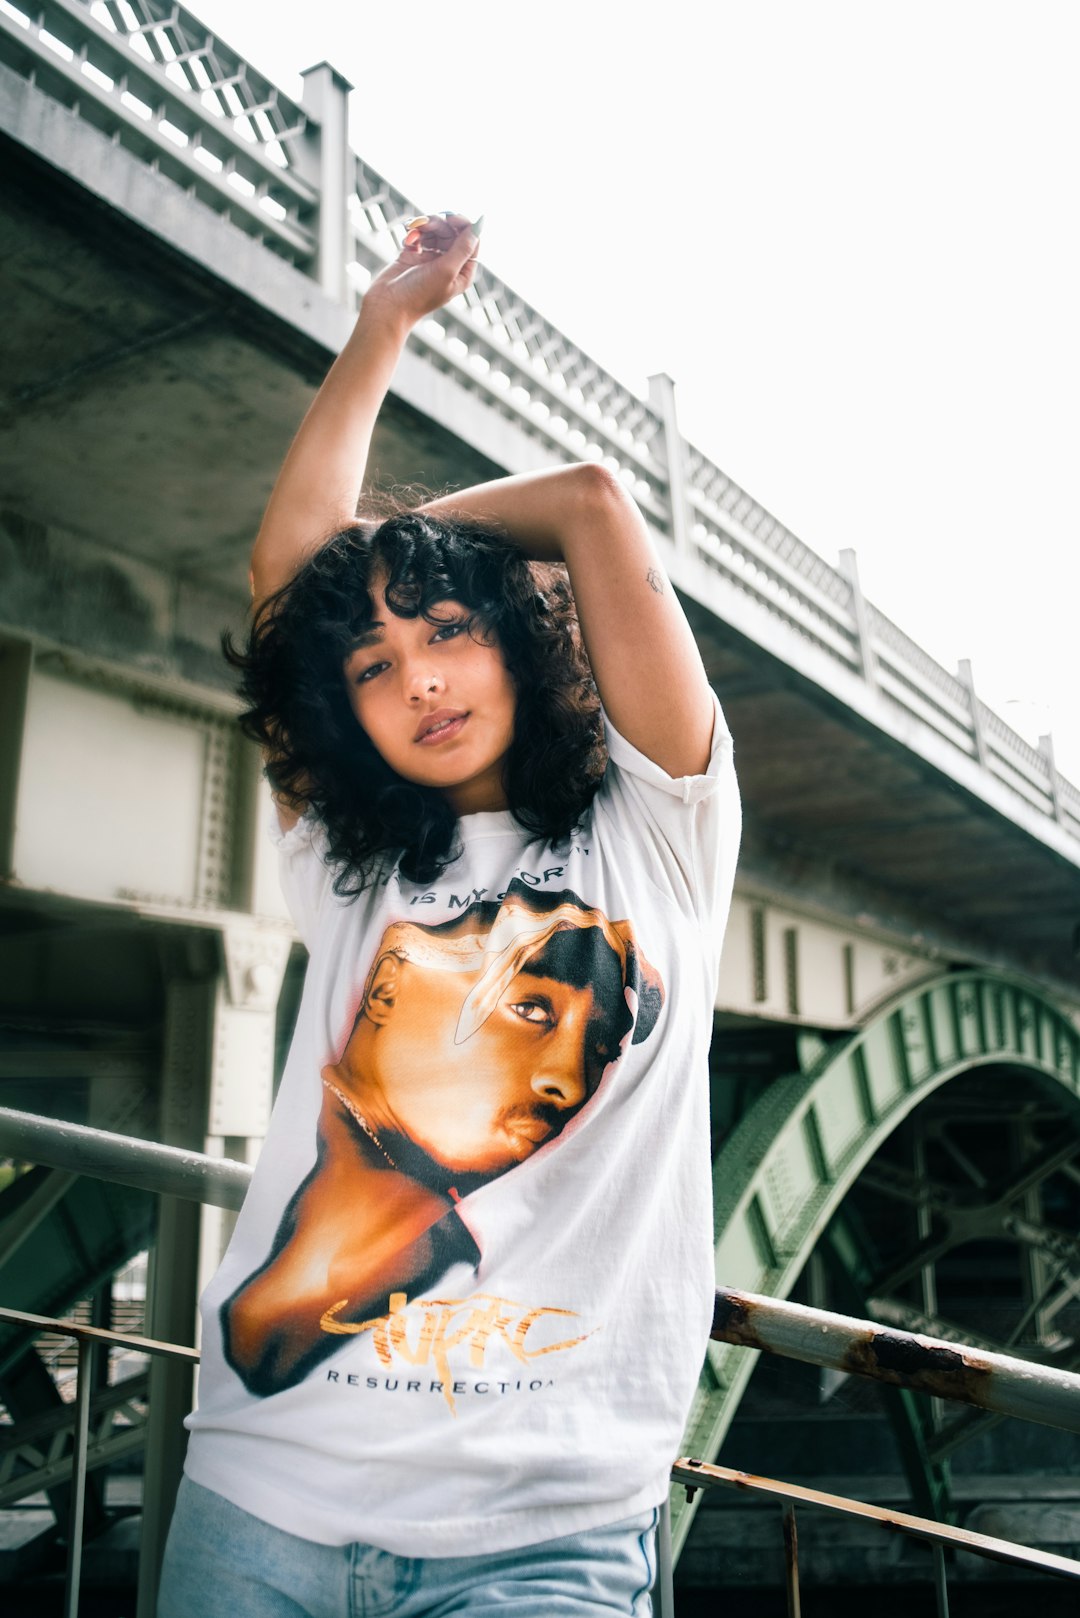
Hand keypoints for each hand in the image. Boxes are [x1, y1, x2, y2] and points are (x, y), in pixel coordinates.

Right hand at [363, 213, 478, 326]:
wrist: (388, 305)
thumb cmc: (419, 294)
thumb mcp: (447, 270)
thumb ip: (463, 247)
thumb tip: (480, 223)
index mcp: (462, 272)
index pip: (471, 240)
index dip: (462, 224)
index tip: (449, 218)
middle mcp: (448, 265)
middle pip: (451, 232)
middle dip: (438, 224)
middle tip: (424, 224)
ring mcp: (430, 260)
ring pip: (434, 230)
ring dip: (424, 226)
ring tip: (412, 230)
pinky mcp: (413, 256)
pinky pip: (418, 235)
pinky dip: (412, 233)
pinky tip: (407, 240)